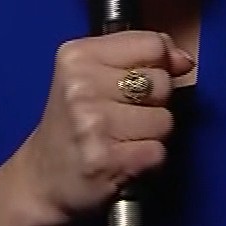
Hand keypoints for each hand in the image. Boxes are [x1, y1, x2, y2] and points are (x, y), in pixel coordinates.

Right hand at [10, 31, 194, 225]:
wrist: (41, 180)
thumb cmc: (72, 126)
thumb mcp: (94, 76)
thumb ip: (141, 57)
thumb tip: (184, 60)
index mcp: (78, 56)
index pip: (153, 44)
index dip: (158, 66)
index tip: (139, 83)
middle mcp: (82, 86)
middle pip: (162, 83)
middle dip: (154, 104)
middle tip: (122, 117)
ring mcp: (93, 123)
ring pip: (165, 120)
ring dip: (152, 135)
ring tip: (121, 140)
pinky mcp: (106, 159)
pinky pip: (158, 152)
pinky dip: (148, 161)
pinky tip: (123, 160)